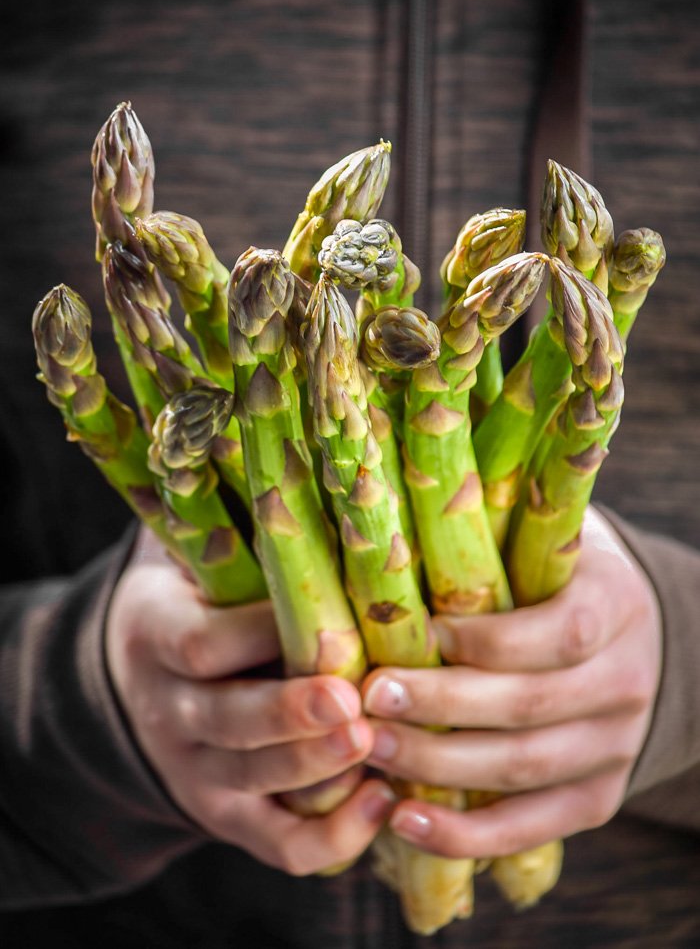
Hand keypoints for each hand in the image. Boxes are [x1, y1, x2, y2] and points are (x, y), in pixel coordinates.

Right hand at [106, 527, 392, 875]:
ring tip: (373, 746)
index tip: (323, 616)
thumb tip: (292, 458)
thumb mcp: (186, 551)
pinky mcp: (227, 816)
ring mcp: (195, 771)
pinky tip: (379, 802)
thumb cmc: (193, 594)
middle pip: (227, 720)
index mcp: (155, 633)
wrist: (138, 680)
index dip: (257, 633)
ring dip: (316, 769)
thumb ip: (224, 518)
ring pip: (253, 781)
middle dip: (291, 714)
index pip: (200, 643)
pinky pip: (276, 843)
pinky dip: (329, 836)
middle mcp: (169, 709)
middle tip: (351, 702)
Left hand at [361, 507, 661, 858]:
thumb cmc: (554, 575)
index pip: (560, 631)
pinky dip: (467, 834)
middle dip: (443, 705)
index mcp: (615, 604)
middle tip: (370, 696)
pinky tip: (404, 821)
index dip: (489, 639)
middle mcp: (626, 680)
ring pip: (524, 769)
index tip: (422, 631)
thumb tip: (397, 508)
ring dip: (440, 769)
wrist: (628, 637)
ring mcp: (615, 746)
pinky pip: (533, 826)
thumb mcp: (542, 538)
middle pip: (531, 705)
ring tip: (371, 752)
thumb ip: (491, 530)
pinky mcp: (597, 796)